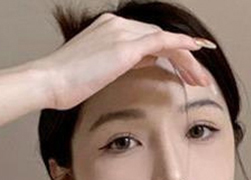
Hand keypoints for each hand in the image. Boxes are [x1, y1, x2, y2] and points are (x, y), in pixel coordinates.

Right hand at [37, 12, 214, 110]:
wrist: (48, 82)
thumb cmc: (63, 85)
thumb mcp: (96, 74)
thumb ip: (121, 65)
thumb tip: (145, 65)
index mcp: (108, 29)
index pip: (147, 39)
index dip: (168, 53)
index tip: (183, 68)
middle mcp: (117, 24)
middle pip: (160, 38)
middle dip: (184, 59)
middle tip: (200, 78)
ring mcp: (121, 32)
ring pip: (165, 40)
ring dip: (188, 59)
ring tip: (202, 79)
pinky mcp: (125, 46)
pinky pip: (162, 41)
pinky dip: (182, 46)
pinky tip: (198, 52)